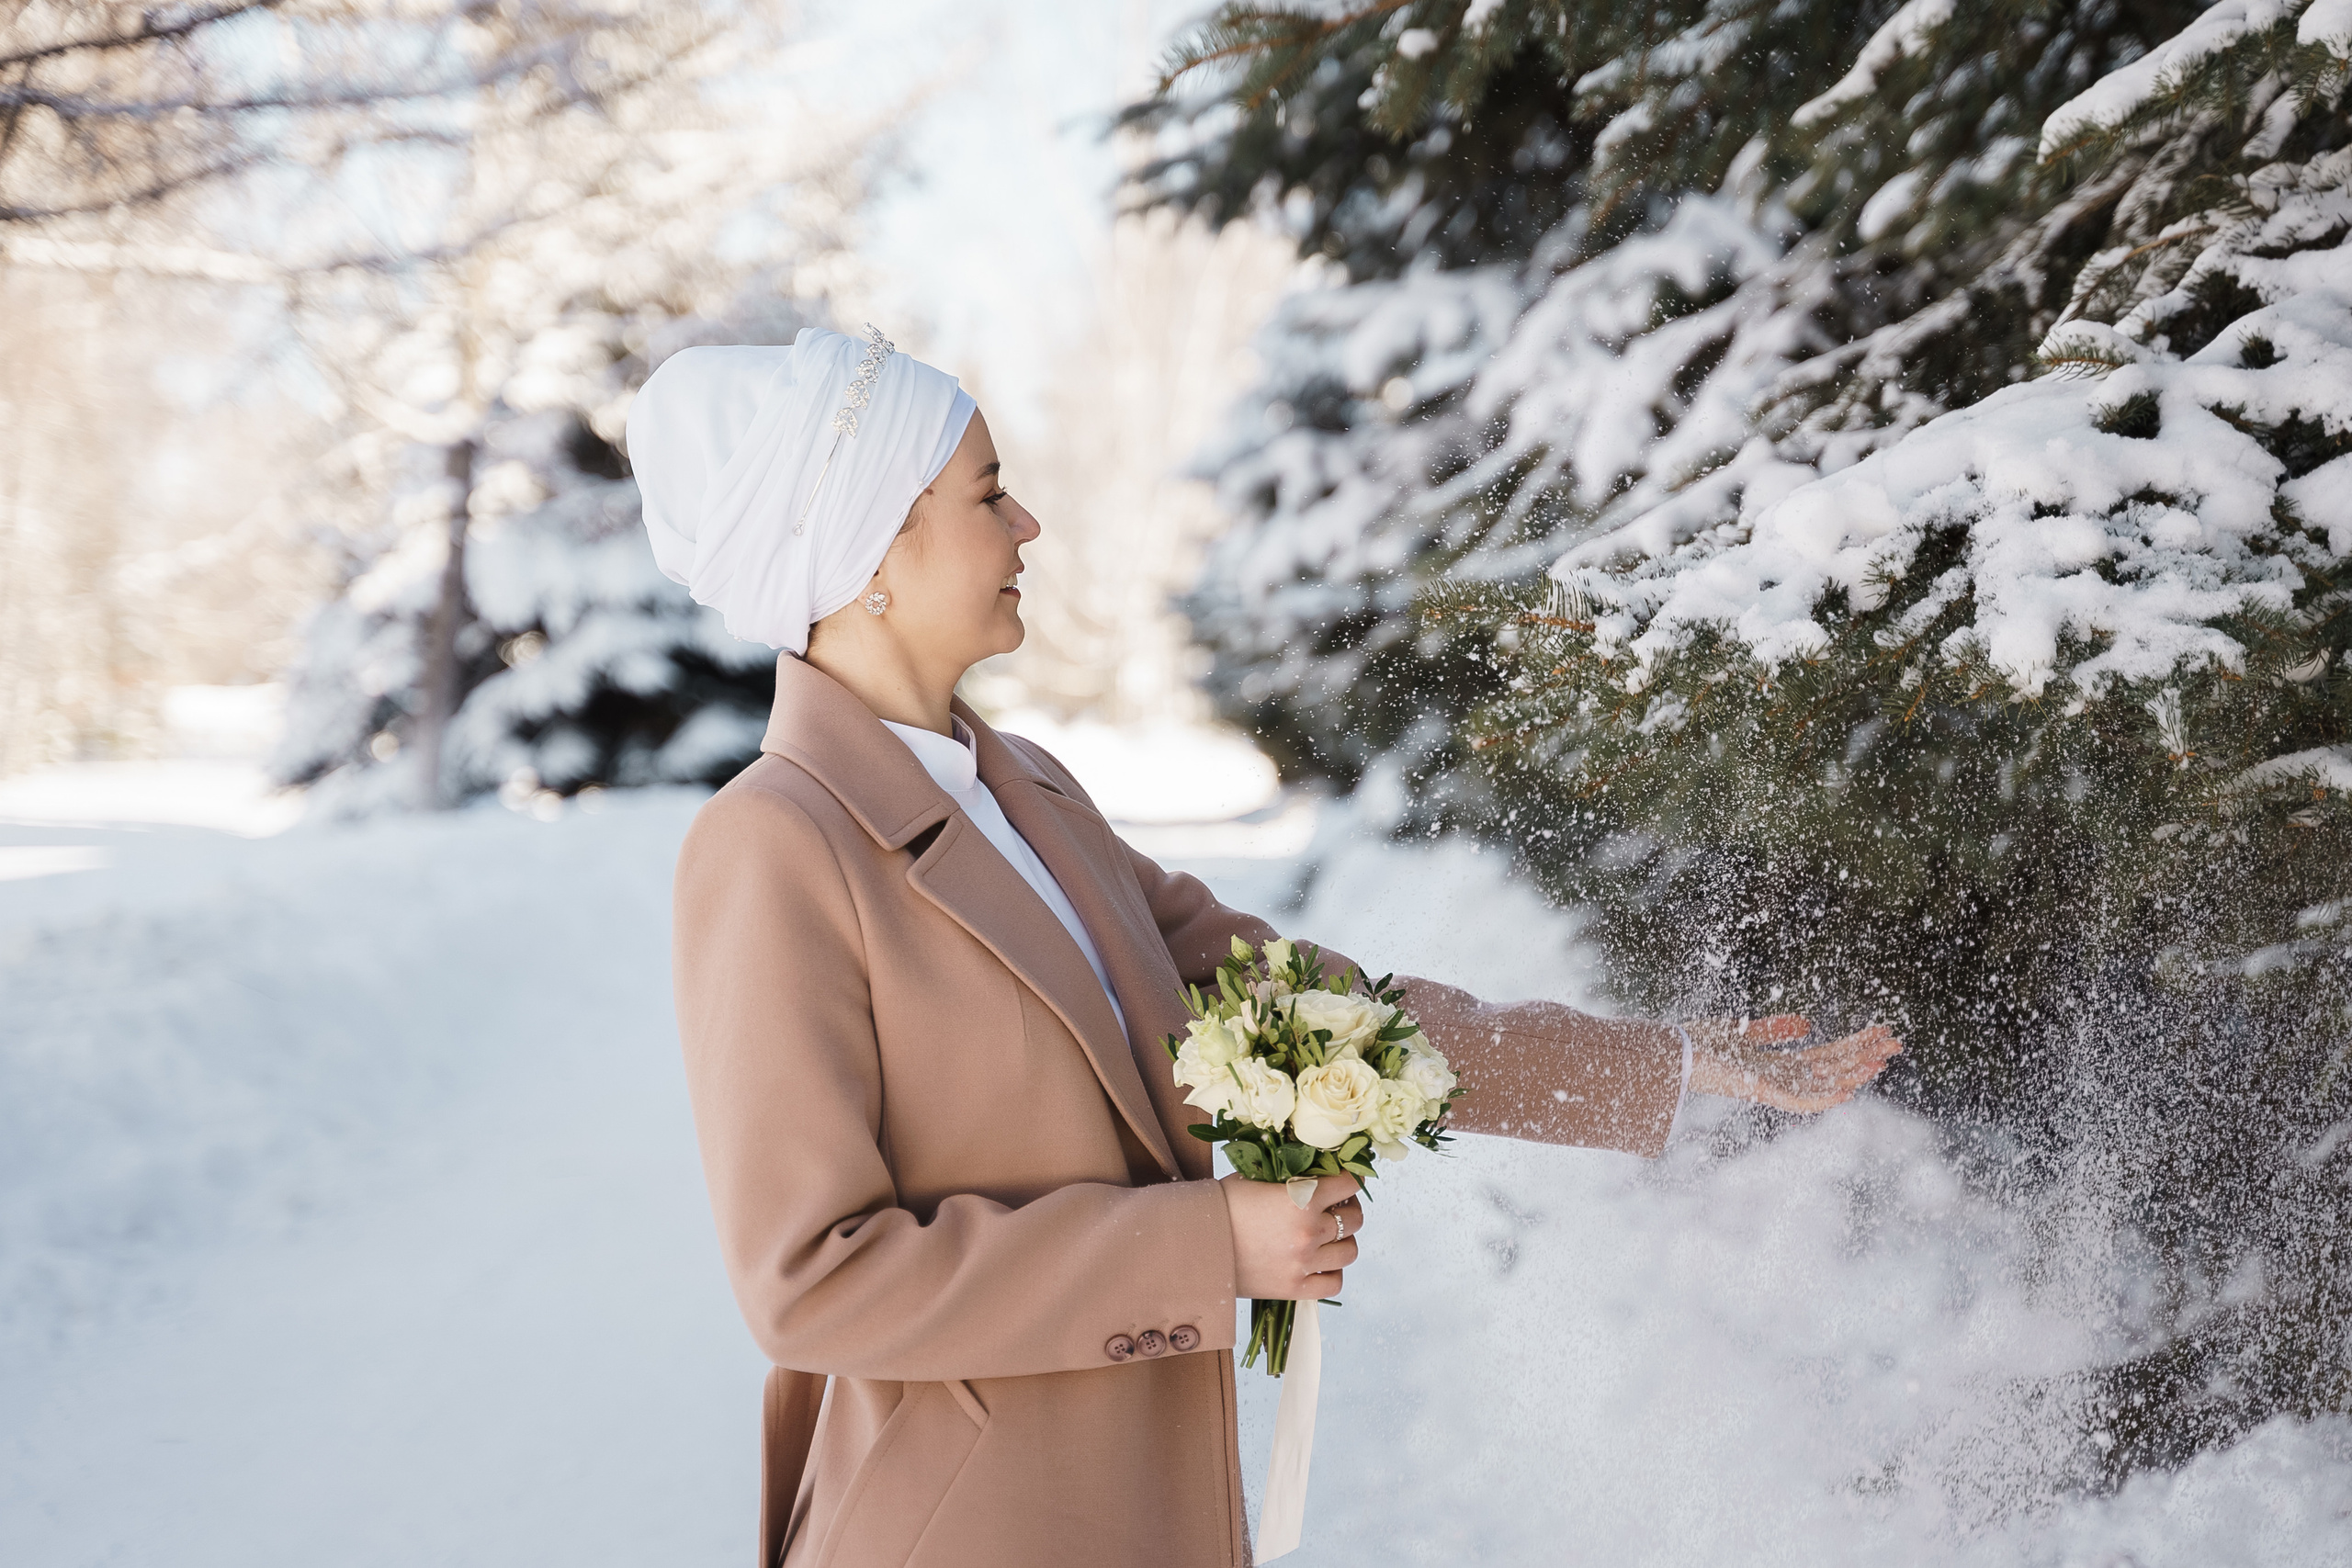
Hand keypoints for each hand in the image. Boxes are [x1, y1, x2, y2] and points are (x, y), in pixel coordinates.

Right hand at [1221, 1172, 1360, 1299]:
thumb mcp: (1255, 1176)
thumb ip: (1288, 1174)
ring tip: (1329, 1236)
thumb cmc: (1221, 1205)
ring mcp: (1304, 1263)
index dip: (1348, 1180)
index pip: (1349, 1184)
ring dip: (1343, 1241)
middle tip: (1336, 1208)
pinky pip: (1334, 1283)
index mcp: (1303, 1198)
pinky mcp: (1295, 1288)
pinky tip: (1320, 1263)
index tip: (1343, 1182)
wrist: (1195, 1244)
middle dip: (1349, 1209)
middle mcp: (1309, 1231)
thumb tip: (1313, 1167)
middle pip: (1355, 1219)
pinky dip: (1333, 1272)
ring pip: (1349, 1252)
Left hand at [1684, 1014, 1901, 1111]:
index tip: (1880, 1034)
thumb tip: (1808, 1023)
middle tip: (1897, 1044)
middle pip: (1831, 1067)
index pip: (1824, 1058)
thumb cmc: (1699, 1044)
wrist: (1668, 1053)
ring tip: (1882, 1061)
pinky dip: (1822, 1097)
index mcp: (1777, 1065)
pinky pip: (1796, 1099)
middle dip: (1864, 1056)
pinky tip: (1848, 1090)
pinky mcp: (1757, 1088)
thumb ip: (1775, 1031)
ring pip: (1822, 1082)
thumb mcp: (1744, 1031)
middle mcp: (1778, 1078)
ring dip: (1853, 1073)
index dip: (1853, 1047)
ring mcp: (1770, 1085)